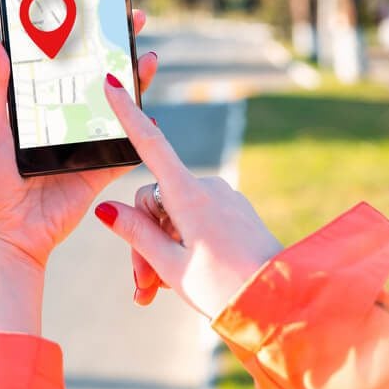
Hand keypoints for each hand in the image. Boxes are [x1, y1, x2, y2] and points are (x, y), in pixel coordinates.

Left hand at [0, 10, 157, 338]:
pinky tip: (153, 111)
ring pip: (114, 108)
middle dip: (114, 49)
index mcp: (34, 109)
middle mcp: (61, 123)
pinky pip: (124, 149)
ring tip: (148, 56)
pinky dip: (140, 131)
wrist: (6, 236)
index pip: (59, 63)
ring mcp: (82, 146)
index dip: (77, 36)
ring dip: (133, 83)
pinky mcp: (98, 171)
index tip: (92, 8)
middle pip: (93, 78)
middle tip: (133, 20)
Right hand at [94, 75, 282, 318]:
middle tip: (144, 288)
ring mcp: (224, 198)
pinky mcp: (235, 211)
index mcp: (190, 196)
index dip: (127, 114)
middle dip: (144, 241)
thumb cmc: (226, 289)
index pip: (150, 144)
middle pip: (155, 202)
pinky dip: (183, 245)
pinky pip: (197, 220)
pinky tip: (185, 278)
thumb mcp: (171, 266)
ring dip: (162, 250)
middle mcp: (208, 188)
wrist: (283, 303)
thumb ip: (136, 234)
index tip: (113, 84)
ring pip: (175, 216)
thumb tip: (106, 208)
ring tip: (161, 291)